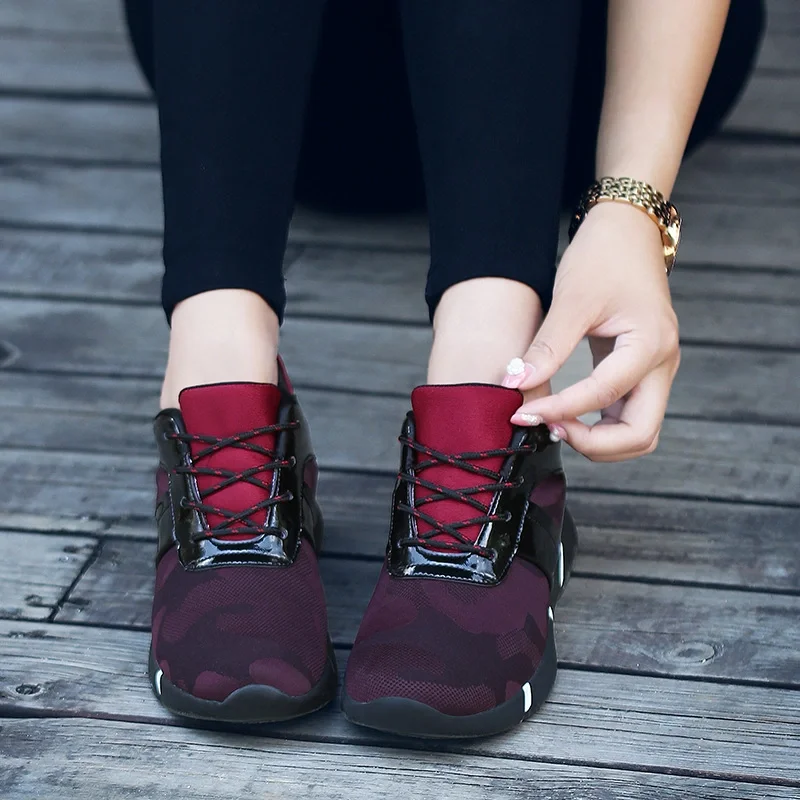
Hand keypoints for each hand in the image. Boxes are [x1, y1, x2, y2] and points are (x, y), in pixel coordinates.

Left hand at [504, 201, 680, 461]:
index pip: (603, 396)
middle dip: (593, 444)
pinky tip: (566, 415)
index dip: (560, 410)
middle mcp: (662, 365)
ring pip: (637, 433)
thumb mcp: (572, 299)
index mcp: (650, 345)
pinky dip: (600, 426)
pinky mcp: (642, 371)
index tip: (521, 413)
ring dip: (598, 441)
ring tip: (554, 424)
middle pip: (639, 435)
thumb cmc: (603, 257)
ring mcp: (656, 371)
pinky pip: (627, 415)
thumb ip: (546, 347)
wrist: (626, 231)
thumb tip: (515, 383)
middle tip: (547, 428)